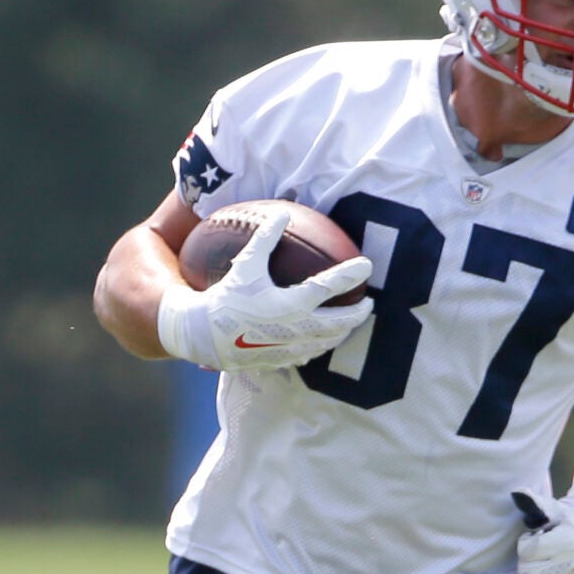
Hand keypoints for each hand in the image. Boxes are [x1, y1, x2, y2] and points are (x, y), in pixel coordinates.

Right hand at [156, 208, 373, 372]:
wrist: (204, 336)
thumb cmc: (225, 297)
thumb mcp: (246, 264)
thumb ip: (265, 237)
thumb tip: (283, 212)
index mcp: (292, 303)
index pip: (330, 286)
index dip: (351, 274)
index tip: (367, 265)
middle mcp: (297, 328)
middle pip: (340, 323)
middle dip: (358, 314)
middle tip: (368, 303)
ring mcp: (292, 348)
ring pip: (328, 342)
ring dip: (343, 332)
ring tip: (350, 323)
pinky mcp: (282, 360)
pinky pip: (309, 355)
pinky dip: (319, 347)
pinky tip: (320, 342)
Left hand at [513, 474, 573, 573]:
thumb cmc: (564, 525)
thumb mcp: (552, 510)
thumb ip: (534, 502)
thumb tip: (518, 494)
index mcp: (571, 541)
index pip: (526, 551)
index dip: (526, 544)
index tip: (537, 539)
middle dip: (525, 564)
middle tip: (538, 558)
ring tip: (538, 572)